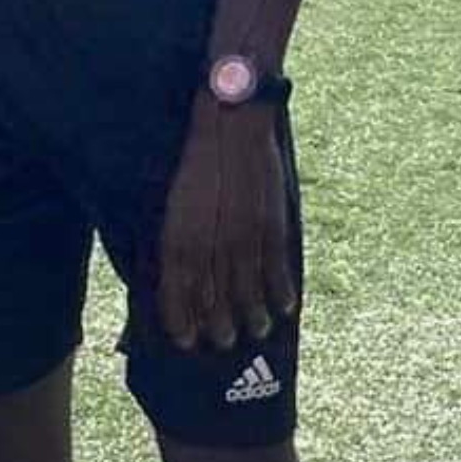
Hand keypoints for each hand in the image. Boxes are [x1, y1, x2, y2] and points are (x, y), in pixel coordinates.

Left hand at [157, 95, 298, 353]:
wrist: (231, 118)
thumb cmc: (196, 156)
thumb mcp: (174, 198)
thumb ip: (176, 236)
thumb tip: (177, 270)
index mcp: (179, 232)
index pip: (177, 288)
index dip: (180, 317)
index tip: (184, 342)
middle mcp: (211, 239)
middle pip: (215, 294)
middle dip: (218, 322)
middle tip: (222, 343)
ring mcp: (244, 232)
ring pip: (248, 285)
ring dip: (252, 313)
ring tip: (255, 331)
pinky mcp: (271, 220)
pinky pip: (277, 264)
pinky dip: (281, 288)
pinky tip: (285, 307)